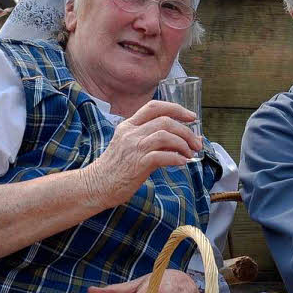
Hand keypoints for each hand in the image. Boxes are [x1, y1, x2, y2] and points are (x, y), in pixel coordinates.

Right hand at [85, 100, 202, 206]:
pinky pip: (162, 156)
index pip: (154, 107)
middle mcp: (131, 133)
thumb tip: (180, 140)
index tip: (192, 117)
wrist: (96, 186)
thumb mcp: (129, 146)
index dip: (176, 108)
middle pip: (165, 121)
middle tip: (197, 143)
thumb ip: (149, 139)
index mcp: (129, 126)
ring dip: (183, 144)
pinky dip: (176, 158)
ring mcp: (134, 148)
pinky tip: (182, 163)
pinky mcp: (137, 164)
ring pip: (165, 135)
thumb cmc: (116, 169)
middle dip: (186, 131)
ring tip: (190, 154)